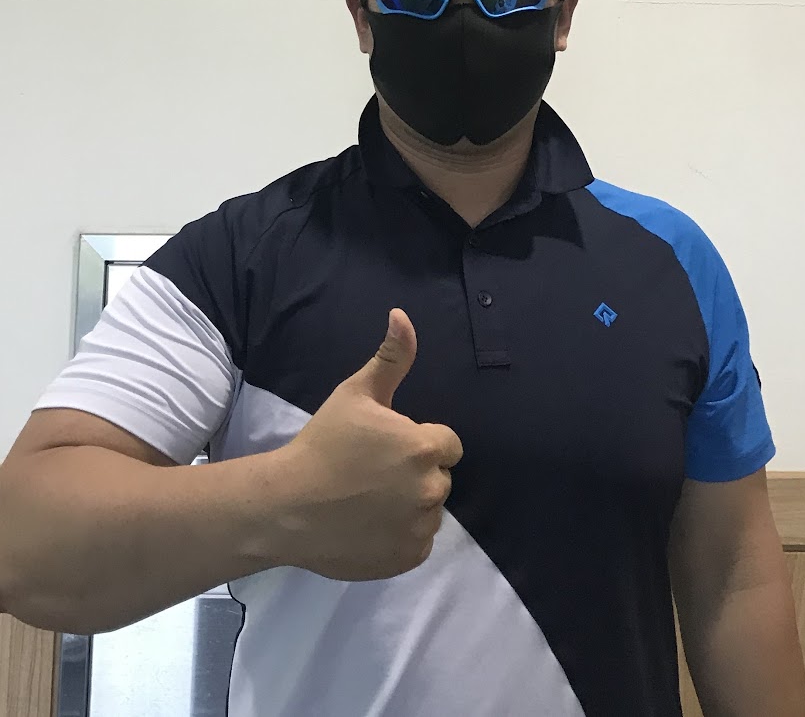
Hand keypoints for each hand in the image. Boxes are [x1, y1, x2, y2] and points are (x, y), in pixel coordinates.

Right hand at [271, 309, 462, 580]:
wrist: (286, 506)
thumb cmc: (322, 444)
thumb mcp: (355, 394)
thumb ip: (391, 358)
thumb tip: (402, 315)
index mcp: (424, 448)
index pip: (447, 444)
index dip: (419, 442)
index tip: (387, 447)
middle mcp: (431, 490)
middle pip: (439, 478)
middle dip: (415, 474)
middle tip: (372, 474)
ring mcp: (420, 528)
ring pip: (429, 511)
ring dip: (410, 506)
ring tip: (368, 501)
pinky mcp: (408, 559)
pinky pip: (418, 542)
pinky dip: (401, 536)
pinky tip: (369, 526)